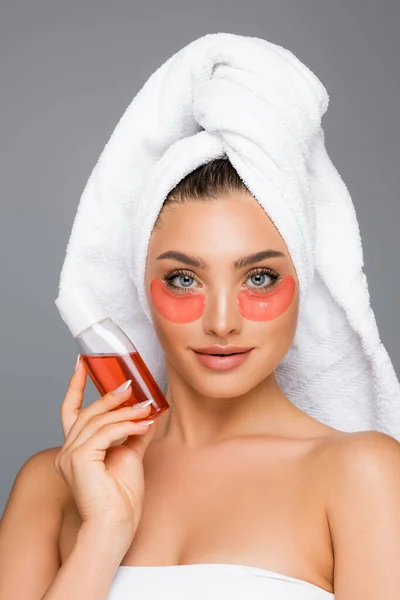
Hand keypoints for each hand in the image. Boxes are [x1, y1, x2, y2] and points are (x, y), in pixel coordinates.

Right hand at [54, 356, 158, 537]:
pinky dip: (125, 425)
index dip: (75, 385)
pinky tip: (142, 423)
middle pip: (87, 412)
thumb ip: (135, 431)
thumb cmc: (121, 497)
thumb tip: (147, 409)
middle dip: (109, 396)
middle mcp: (68, 450)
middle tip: (131, 384)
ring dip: (125, 412)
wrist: (116, 525)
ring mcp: (70, 455)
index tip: (82, 363)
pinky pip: (105, 433)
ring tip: (146, 408)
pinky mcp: (79, 459)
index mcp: (76, 448)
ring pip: (98, 420)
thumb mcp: (130, 454)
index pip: (70, 410)